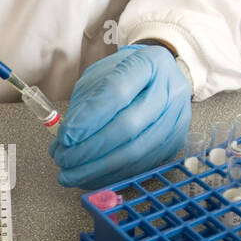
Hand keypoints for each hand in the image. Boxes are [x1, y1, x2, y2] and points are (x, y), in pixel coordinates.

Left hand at [49, 43, 191, 189]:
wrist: (160, 78)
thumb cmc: (126, 75)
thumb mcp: (100, 76)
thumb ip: (84, 103)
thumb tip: (66, 139)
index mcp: (150, 63)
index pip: (117, 91)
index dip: (89, 118)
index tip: (65, 136)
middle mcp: (170, 90)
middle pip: (129, 126)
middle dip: (90, 148)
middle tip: (63, 158)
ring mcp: (176, 119)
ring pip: (136, 151)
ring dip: (98, 168)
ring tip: (71, 173)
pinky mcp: (175, 143)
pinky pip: (141, 165)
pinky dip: (111, 175)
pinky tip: (90, 177)